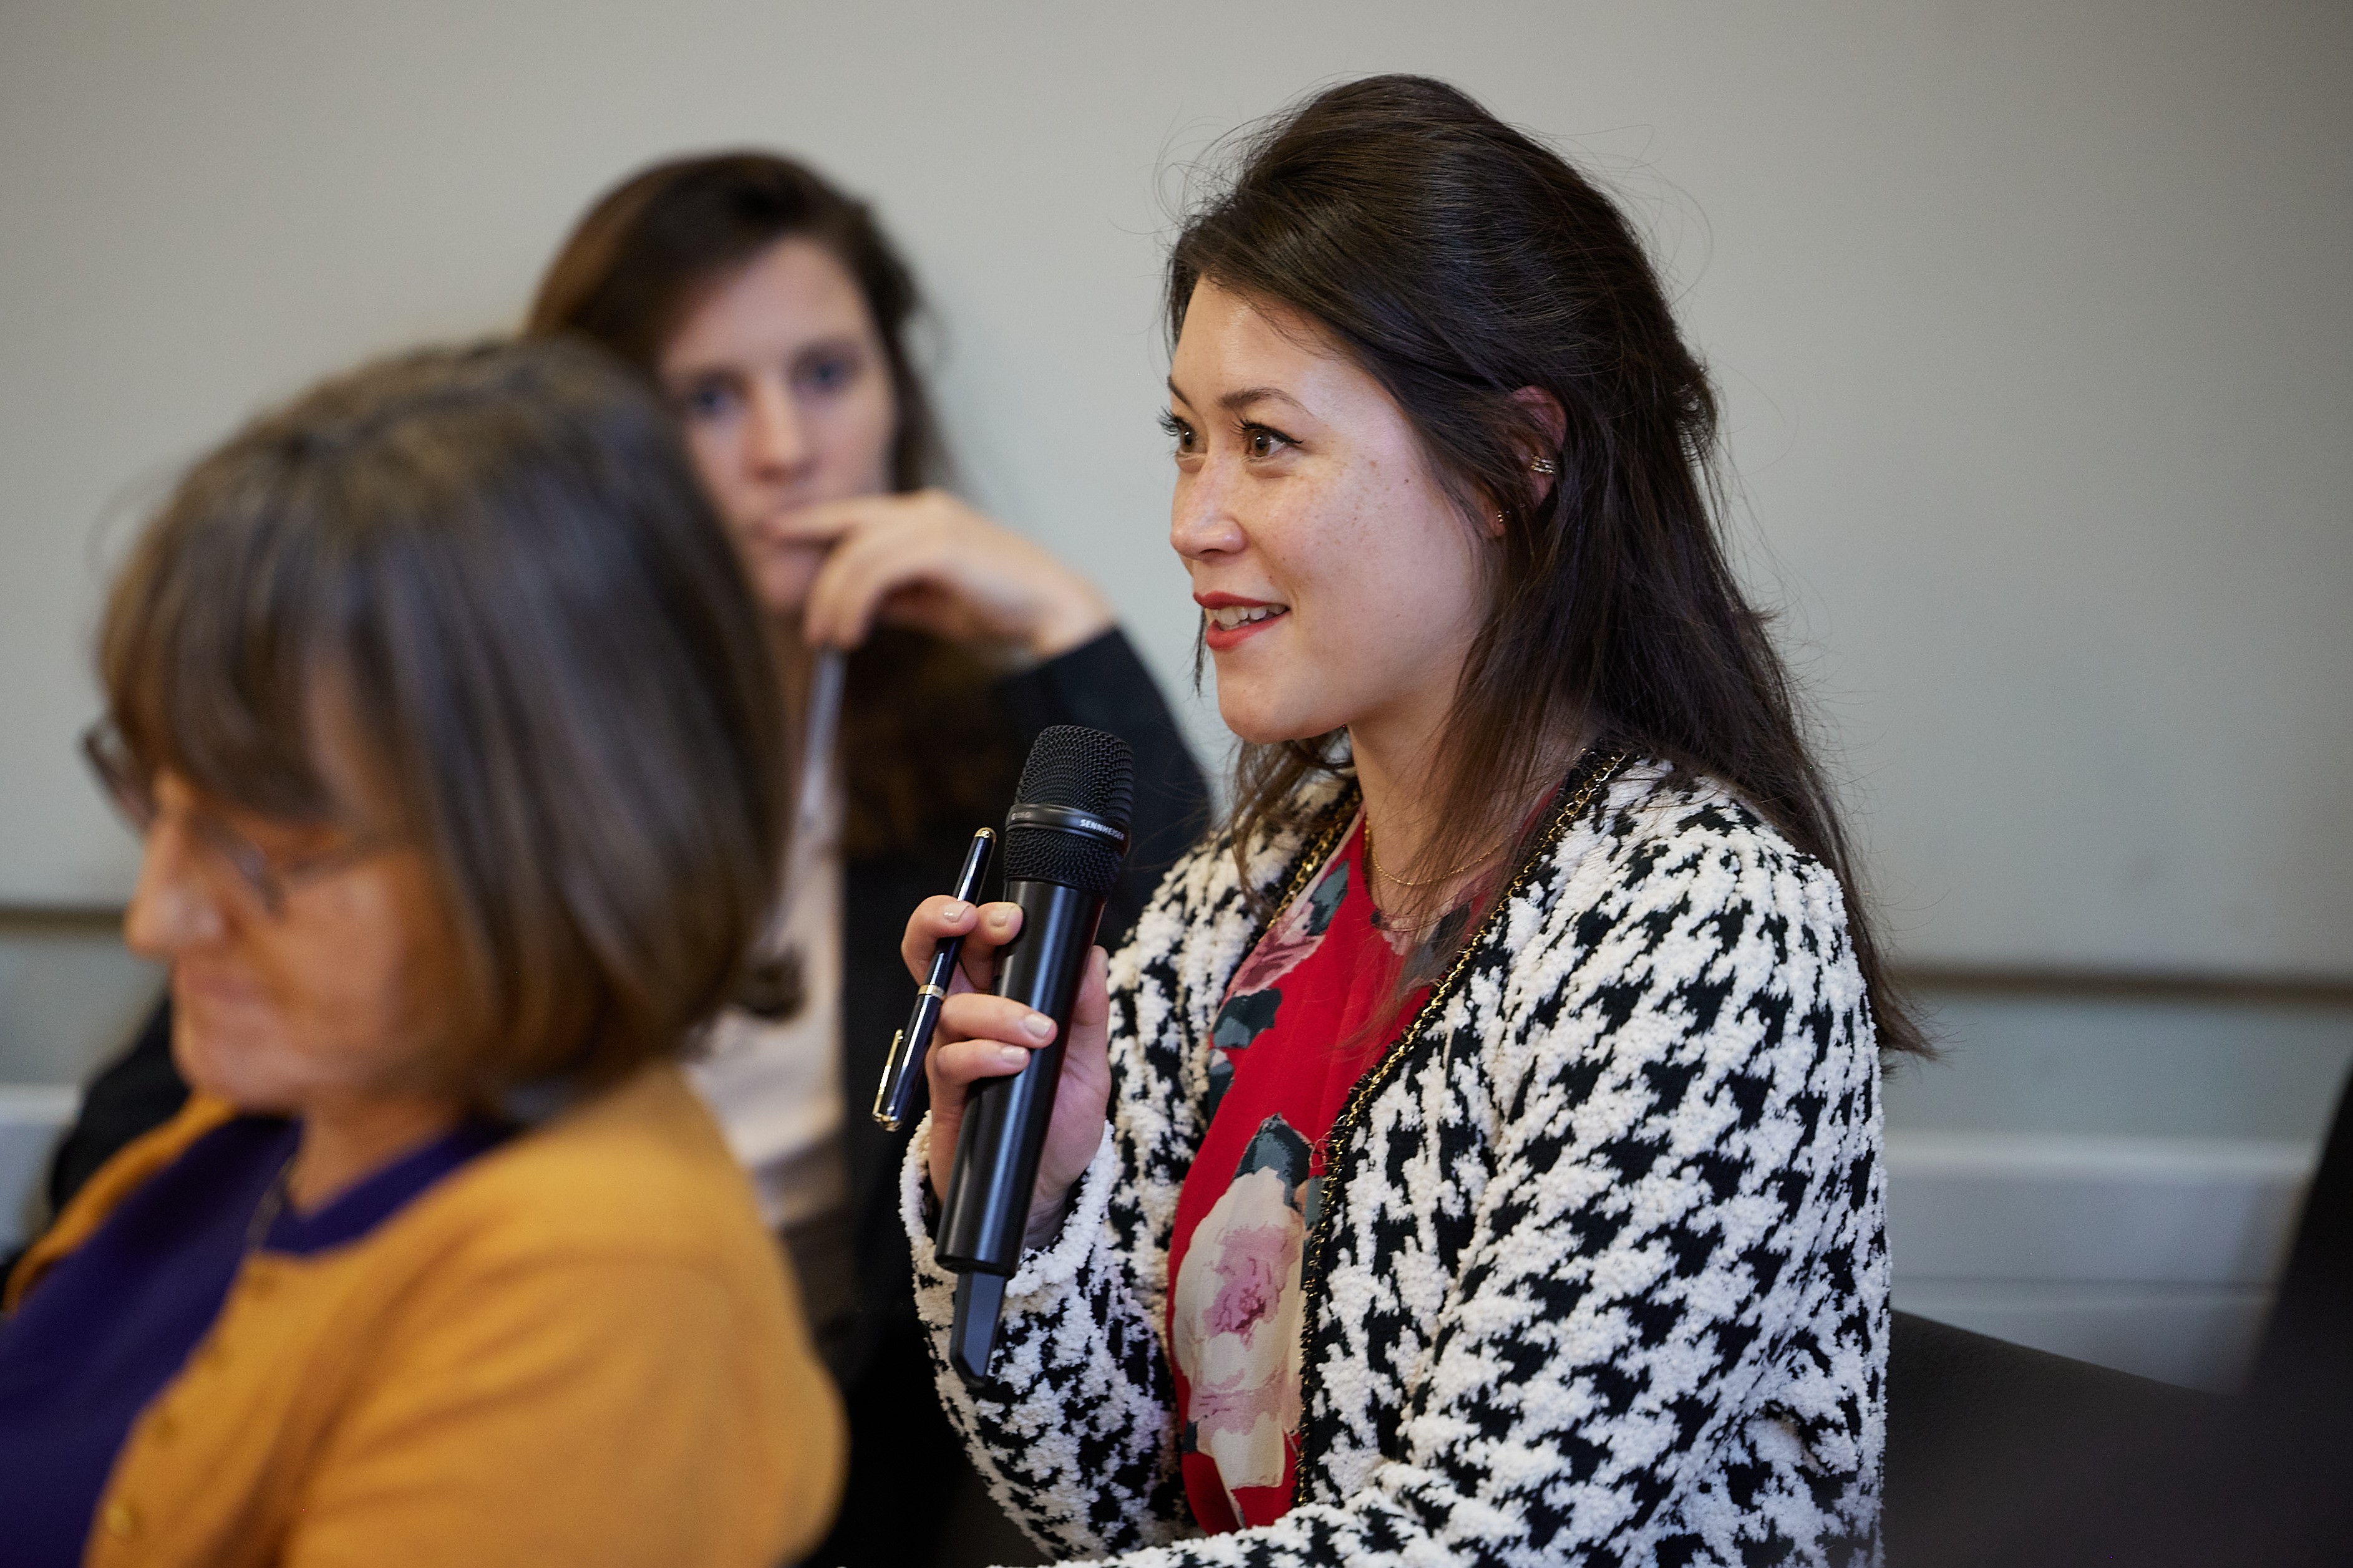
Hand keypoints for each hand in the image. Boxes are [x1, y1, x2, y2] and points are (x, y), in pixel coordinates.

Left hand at [766, 490, 1113, 659]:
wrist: (1053, 611)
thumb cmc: (1001, 608)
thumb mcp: (935, 602)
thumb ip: (896, 596)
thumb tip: (854, 606)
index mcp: (926, 516)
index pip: (855, 514)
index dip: (810, 521)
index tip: (771, 532)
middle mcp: (926, 509)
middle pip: (849, 534)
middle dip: (817, 577)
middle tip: (810, 629)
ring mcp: (935, 522)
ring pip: (857, 554)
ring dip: (835, 601)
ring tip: (832, 640)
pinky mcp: (942, 544)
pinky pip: (877, 570)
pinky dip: (855, 603)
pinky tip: (855, 632)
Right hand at [903, 896, 1111, 1246]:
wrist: (1042, 1187)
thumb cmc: (1058, 1118)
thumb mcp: (1088, 1063)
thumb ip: (1087, 1012)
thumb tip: (1092, 954)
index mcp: (998, 995)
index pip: (975, 940)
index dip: (980, 916)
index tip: (1012, 915)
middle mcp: (966, 1015)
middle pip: (936, 951)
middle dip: (950, 923)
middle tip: (992, 926)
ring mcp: (951, 1050)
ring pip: (951, 1007)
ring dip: (996, 1011)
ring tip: (1038, 1033)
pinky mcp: (945, 1091)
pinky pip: (951, 1059)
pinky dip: (984, 1055)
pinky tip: (1015, 1063)